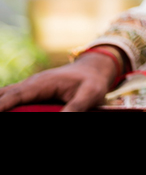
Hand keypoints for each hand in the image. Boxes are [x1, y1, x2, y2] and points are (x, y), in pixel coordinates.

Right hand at [0, 51, 118, 111]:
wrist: (93, 70)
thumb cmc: (92, 82)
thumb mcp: (90, 95)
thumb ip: (76, 108)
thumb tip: (63, 118)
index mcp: (43, 83)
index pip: (15, 95)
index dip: (2, 105)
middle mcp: (31, 84)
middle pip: (5, 95)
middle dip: (0, 106)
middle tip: (1, 112)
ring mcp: (29, 88)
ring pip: (6, 96)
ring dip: (3, 106)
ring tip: (3, 111)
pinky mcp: (31, 94)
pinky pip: (13, 100)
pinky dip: (7, 106)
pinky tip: (8, 110)